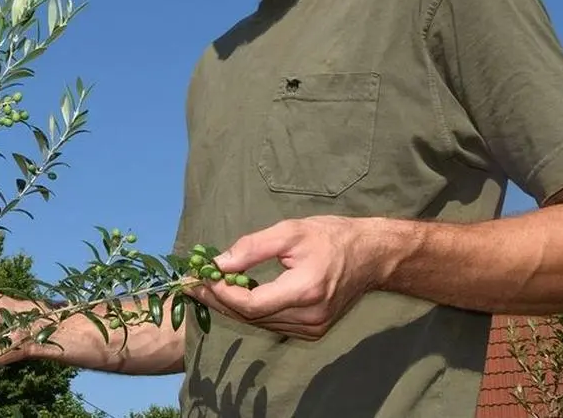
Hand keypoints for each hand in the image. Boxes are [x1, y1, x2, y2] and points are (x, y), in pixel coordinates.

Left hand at [186, 216, 392, 340]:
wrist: (371, 255)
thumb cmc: (332, 237)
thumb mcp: (289, 232)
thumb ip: (252, 248)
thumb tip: (218, 263)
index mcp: (306, 291)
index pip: (252, 304)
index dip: (222, 294)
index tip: (200, 278)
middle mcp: (310, 317)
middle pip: (252, 316)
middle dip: (218, 301)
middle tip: (191, 285)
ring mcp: (313, 327)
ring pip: (259, 322)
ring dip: (230, 306)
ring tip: (204, 289)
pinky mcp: (313, 330)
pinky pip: (271, 322)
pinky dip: (249, 310)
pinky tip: (232, 295)